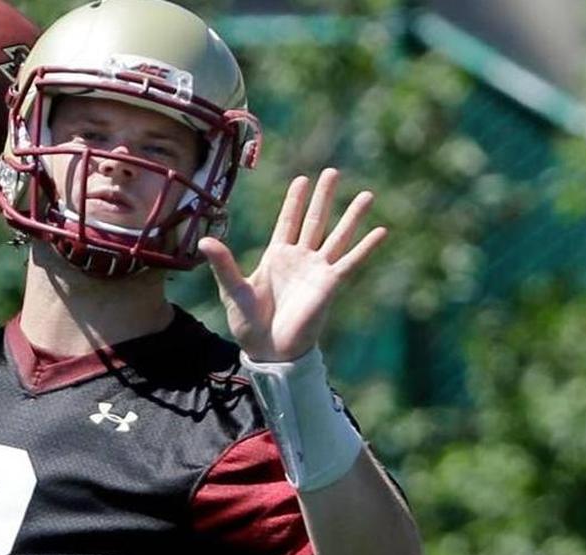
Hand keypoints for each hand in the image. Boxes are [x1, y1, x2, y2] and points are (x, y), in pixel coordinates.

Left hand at [198, 168, 386, 361]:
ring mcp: (317, 271)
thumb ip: (223, 264)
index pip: (288, 221)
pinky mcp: (329, 285)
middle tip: (333, 172)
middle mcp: (299, 259)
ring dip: (352, 216)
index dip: (295, 201)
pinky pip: (351, 262)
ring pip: (337, 236)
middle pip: (315, 221)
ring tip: (367, 195)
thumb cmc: (248, 323)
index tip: (302, 179)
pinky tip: (381, 231)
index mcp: (276, 257)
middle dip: (324, 197)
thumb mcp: (233, 290)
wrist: (268, 350)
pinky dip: (366, 247)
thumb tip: (204, 241)